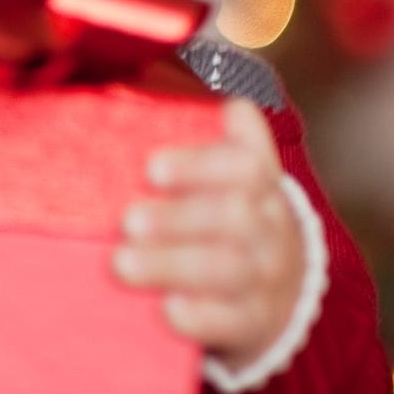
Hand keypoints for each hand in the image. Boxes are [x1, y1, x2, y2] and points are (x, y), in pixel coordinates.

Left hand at [112, 98, 305, 371]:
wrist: (272, 289)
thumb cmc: (215, 210)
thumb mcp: (213, 166)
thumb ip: (190, 124)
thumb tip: (152, 72)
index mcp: (256, 178)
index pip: (247, 163)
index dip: (203, 163)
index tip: (152, 166)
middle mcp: (269, 224)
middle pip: (233, 217)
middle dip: (178, 218)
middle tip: (127, 220)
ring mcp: (265, 276)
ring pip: (229, 269)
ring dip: (173, 265)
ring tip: (121, 263)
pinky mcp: (252, 322)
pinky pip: (234, 322)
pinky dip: (201, 318)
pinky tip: (166, 311)